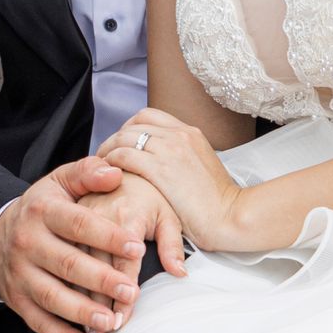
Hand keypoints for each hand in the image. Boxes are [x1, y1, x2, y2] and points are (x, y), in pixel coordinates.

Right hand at [0, 157, 186, 332]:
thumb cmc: (43, 208)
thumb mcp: (60, 182)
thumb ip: (87, 174)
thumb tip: (115, 173)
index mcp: (42, 211)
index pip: (79, 224)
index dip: (108, 236)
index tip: (137, 247)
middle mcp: (27, 242)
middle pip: (67, 263)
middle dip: (101, 280)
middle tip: (132, 292)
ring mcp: (20, 273)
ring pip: (52, 296)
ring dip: (83, 312)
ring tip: (112, 322)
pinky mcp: (17, 299)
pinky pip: (38, 321)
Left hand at [98, 109, 245, 251]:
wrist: (231, 216)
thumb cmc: (217, 203)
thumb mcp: (202, 168)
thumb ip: (183, 158)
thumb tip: (164, 162)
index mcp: (190, 133)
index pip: (149, 116)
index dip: (129, 128)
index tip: (122, 145)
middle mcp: (180, 135)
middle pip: (133, 124)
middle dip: (115, 138)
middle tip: (106, 156)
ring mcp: (170, 150)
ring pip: (124, 137)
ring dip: (108, 150)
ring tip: (101, 167)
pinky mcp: (160, 169)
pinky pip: (124, 156)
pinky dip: (110, 162)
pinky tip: (107, 175)